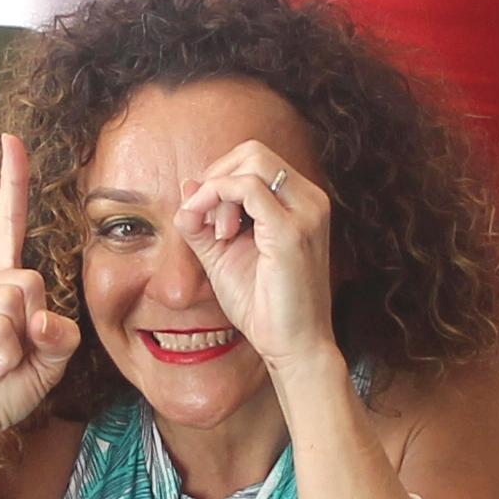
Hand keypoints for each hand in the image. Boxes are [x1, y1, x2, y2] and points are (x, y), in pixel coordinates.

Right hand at [0, 133, 80, 454]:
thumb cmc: (2, 389)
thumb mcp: (49, 359)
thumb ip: (59, 331)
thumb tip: (38, 315)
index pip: (6, 224)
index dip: (12, 182)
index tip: (11, 140)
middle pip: (33, 280)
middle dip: (36, 326)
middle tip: (11, 356)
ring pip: (17, 302)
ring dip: (18, 346)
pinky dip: (3, 357)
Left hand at [175, 141, 341, 377]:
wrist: (292, 346)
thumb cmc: (265, 306)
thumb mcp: (224, 254)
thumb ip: (205, 220)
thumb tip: (187, 185)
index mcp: (302, 203)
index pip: (255, 161)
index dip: (220, 179)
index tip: (207, 219)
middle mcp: (311, 200)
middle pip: (252, 152)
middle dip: (217, 178)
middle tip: (208, 221)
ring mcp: (307, 212)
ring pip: (250, 163)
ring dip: (218, 190)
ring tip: (217, 233)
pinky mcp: (292, 231)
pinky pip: (246, 188)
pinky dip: (217, 198)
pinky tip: (214, 231)